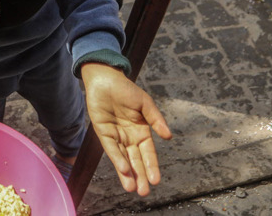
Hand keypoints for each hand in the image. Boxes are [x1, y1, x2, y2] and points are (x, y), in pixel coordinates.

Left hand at [81, 63, 171, 196]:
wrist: (105, 79)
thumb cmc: (126, 90)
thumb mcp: (145, 104)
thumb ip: (156, 120)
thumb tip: (169, 136)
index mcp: (141, 132)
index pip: (148, 153)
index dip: (152, 166)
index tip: (156, 180)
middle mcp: (129, 137)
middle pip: (136, 160)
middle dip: (140, 176)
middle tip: (144, 192)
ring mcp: (116, 136)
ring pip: (123, 158)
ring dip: (127, 173)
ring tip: (131, 188)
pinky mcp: (103, 132)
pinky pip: (110, 148)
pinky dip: (117, 158)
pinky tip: (123, 169)